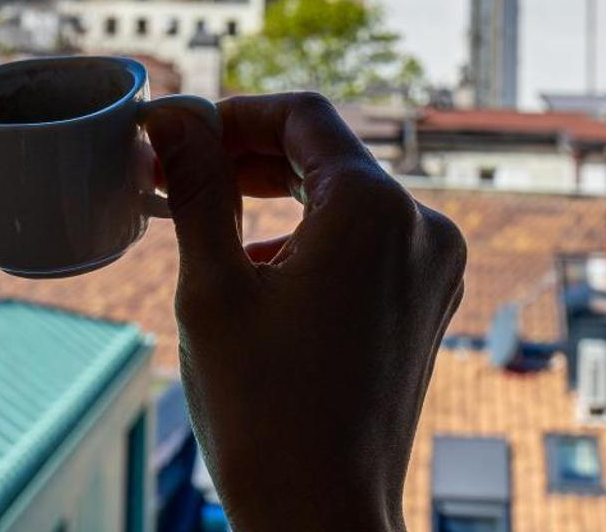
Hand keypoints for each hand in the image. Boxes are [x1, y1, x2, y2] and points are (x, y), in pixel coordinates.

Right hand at [145, 91, 466, 531]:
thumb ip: (198, 186)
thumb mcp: (213, 287)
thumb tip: (172, 115)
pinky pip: (368, 239)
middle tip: (175, 173)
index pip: (301, 115)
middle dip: (247, 155)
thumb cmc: (265, 414)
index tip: (176, 135)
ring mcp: (433, 267)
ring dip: (275, 194)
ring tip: (203, 216)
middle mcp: (422, 226)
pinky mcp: (427, 302)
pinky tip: (254, 265)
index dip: (232, 114)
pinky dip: (311, 234)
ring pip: (346, 194)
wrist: (323, 520)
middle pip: (326, 152)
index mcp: (375, 209)